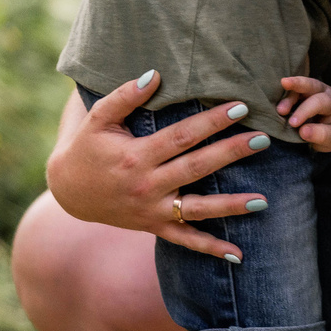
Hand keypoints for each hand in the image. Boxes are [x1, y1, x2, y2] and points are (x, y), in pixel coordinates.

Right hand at [44, 73, 270, 261]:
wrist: (67, 191)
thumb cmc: (87, 147)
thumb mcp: (98, 118)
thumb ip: (125, 96)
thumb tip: (155, 75)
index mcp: (137, 155)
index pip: (182, 136)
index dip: (212, 121)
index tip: (240, 107)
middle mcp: (148, 185)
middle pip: (197, 167)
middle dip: (231, 153)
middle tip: (263, 139)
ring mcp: (152, 209)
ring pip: (197, 209)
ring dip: (230, 206)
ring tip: (263, 200)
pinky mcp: (154, 226)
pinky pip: (185, 240)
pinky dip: (211, 249)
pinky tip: (238, 255)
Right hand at [277, 76, 330, 148]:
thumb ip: (320, 135)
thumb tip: (302, 131)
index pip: (318, 102)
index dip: (304, 112)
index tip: (293, 123)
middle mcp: (322, 91)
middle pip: (310, 83)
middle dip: (297, 83)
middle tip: (284, 82)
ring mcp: (309, 89)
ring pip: (297, 87)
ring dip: (286, 96)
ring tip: (279, 110)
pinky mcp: (299, 92)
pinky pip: (289, 90)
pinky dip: (281, 96)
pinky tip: (274, 104)